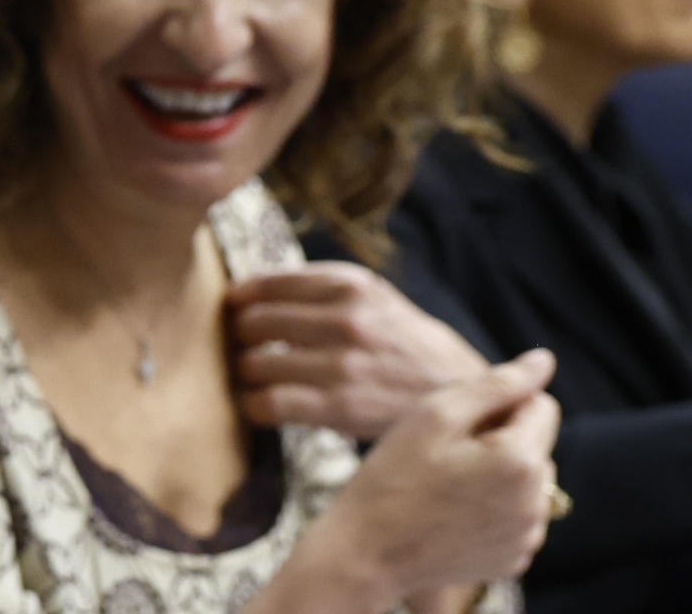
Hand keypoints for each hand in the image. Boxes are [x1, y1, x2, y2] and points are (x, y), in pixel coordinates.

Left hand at [229, 262, 490, 439]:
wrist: (458, 390)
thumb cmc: (403, 342)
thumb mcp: (373, 296)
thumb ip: (319, 289)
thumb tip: (247, 293)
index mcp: (350, 284)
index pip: (266, 284)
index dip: (240, 299)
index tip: (232, 310)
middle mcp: (346, 319)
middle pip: (253, 322)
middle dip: (239, 337)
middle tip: (239, 347)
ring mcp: (342, 364)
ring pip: (254, 364)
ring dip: (244, 373)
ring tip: (251, 377)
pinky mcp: (340, 407)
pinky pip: (269, 404)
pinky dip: (254, 406)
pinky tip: (259, 406)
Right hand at [269, 350, 561, 609]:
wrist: (366, 553)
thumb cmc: (394, 475)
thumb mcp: (436, 414)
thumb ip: (498, 383)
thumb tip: (545, 359)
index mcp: (521, 459)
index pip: (542, 404)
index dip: (500, 403)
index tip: (457, 422)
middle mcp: (536, 502)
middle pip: (536, 443)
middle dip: (501, 438)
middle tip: (445, 451)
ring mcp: (527, 536)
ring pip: (528, 479)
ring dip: (499, 472)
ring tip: (447, 483)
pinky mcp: (512, 559)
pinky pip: (517, 514)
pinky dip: (494, 506)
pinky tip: (452, 510)